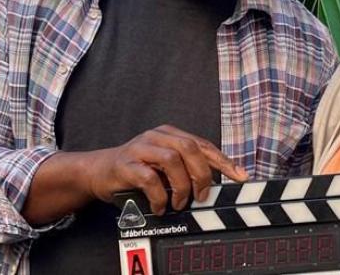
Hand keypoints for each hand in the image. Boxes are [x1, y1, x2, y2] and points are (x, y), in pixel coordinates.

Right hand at [86, 125, 247, 214]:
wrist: (99, 171)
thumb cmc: (137, 170)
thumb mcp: (164, 165)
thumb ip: (186, 168)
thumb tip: (213, 185)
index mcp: (170, 134)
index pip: (203, 144)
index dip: (223, 161)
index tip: (240, 176)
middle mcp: (157, 136)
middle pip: (190, 148)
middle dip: (202, 175)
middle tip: (201, 196)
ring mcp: (140, 147)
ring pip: (172, 160)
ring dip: (181, 186)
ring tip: (179, 203)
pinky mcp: (126, 164)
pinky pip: (149, 178)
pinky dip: (159, 195)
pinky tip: (161, 205)